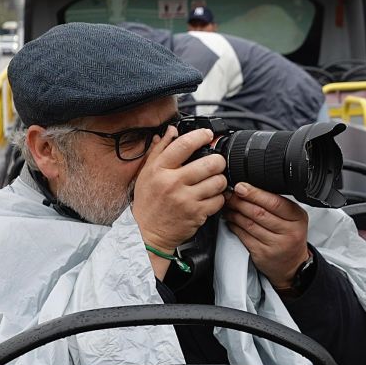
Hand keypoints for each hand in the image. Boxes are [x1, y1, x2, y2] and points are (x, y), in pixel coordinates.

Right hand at [131, 126, 227, 272]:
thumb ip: (159, 150)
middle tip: (215, 163)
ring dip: (220, 180)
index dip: (200, 136)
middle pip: (209, 163)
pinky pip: (219, 200)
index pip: (183, 145)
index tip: (207, 135)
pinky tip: (210, 197)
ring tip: (213, 181)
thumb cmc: (148, 203)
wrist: (147, 233)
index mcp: (159, 170)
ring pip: (218, 181)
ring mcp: (186, 199)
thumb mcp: (146, 174)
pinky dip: (219, 197)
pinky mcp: (196, 213)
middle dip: (217, 160)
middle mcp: (172, 183)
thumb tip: (172, 131)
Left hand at [224, 183, 310, 289]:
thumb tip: (250, 189)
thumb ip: (277, 204)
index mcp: (297, 217)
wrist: (292, 265)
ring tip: (228, 206)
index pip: (275, 202)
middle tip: (229, 194)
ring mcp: (275, 245)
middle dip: (240, 201)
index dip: (255, 194)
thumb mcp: (293, 218)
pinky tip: (231, 220)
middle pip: (259, 213)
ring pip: (249, 224)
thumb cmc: (290, 237)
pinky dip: (234, 226)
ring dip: (234, 213)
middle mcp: (288, 232)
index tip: (240, 187)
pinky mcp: (262, 254)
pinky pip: (244, 237)